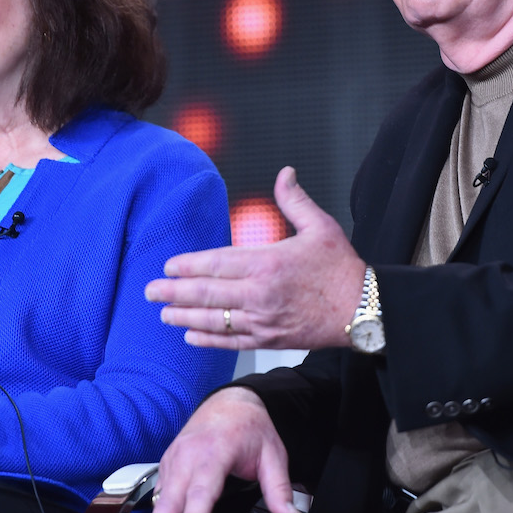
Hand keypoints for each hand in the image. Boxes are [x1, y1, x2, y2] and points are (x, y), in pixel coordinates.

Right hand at [144, 387, 299, 512]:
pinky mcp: (167, 463)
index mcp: (215, 452)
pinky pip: (160, 493)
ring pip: (161, 499)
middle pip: (171, 500)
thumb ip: (279, 488)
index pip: (202, 493)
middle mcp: (189, 455)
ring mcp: (174, 458)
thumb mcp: (272, 454)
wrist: (231, 401)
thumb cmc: (249, 426)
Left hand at [146, 166, 365, 350]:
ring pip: (215, 320)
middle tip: (149, 291)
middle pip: (208, 293)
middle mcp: (262, 293)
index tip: (168, 265)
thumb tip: (285, 172)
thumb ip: (294, 200)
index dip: (190, 265)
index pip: (218, 263)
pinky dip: (208, 339)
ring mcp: (264, 319)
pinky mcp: (270, 339)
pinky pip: (231, 341)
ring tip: (162, 313)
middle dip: (174, 292)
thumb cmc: (342, 268)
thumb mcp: (320, 227)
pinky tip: (190, 335)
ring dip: (184, 316)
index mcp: (269, 262)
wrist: (363, 310)